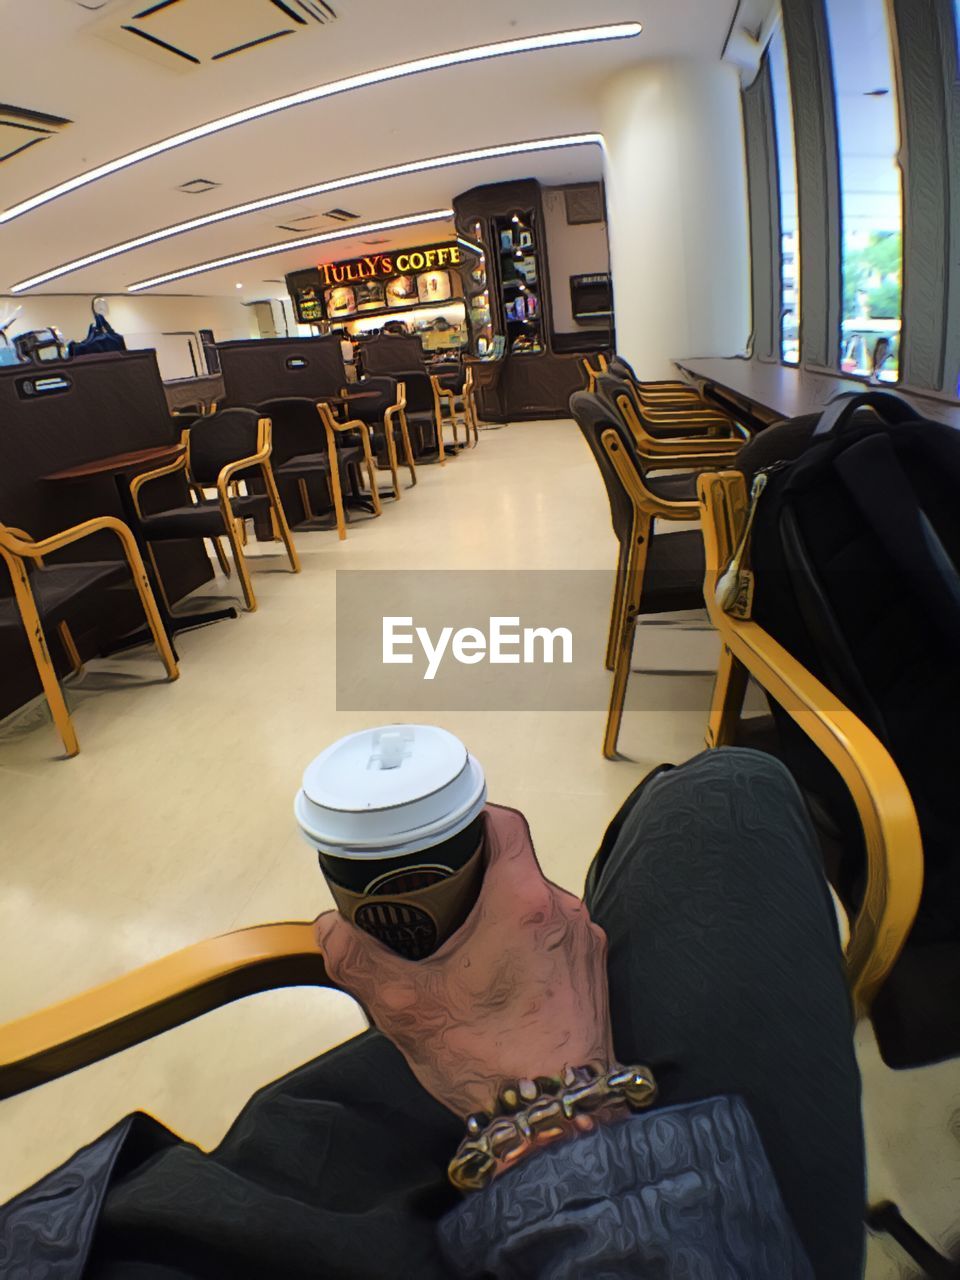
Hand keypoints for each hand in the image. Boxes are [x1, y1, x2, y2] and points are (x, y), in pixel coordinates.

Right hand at [315, 805, 612, 1118]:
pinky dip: (522, 941)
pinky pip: (553, 937)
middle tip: (434, 890)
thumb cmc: (495, 1062)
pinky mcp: (591, 975)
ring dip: (498, 911)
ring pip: (535, 903)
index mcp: (523, 903)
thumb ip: (361, 962)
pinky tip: (492, 974)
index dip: (471, 817)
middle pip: (515, 865)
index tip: (443, 827)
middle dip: (473, 874)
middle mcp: (563, 914)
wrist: (557, 1119)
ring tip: (458, 937)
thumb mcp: (408, 1007)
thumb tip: (330, 930)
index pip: (503, 824)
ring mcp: (584, 945)